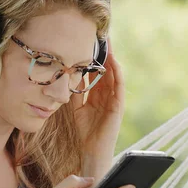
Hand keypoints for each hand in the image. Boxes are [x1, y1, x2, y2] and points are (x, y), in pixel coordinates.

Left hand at [72, 38, 124, 167]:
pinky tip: (114, 62)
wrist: (92, 152)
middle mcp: (107, 95)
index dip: (93, 57)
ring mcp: (114, 100)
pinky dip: (118, 74)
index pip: (97, 71)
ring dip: (112, 58)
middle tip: (100, 34)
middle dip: (104, 53)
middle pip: (107, 69)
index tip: (88, 41)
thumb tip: (68, 76)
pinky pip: (119, 87)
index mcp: (97, 95)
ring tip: (108, 43)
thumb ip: (75, 92)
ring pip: (115, 74)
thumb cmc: (85, 133)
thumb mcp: (76, 108)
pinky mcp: (118, 107)